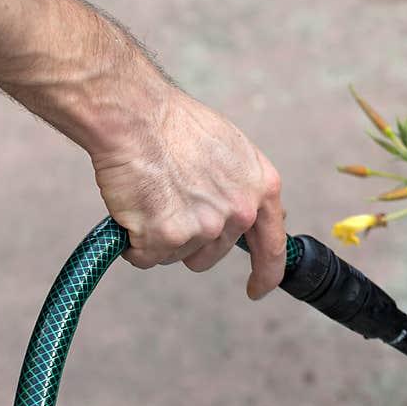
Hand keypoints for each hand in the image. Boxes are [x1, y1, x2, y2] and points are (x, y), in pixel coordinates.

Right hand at [90, 88, 285, 299]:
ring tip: (150, 196)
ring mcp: (205, 227)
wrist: (137, 116)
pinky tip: (132, 208)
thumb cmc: (176, 125)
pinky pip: (145, 257)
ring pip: (176, 256)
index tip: (256, 289)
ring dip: (159, 237)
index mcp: (262, 189)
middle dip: (187, 238)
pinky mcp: (168, 236)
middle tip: (167, 199)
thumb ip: (242, 187)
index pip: (274, 247)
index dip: (266, 274)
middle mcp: (239, 212)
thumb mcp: (232, 150)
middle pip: (210, 254)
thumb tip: (244, 214)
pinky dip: (133, 242)